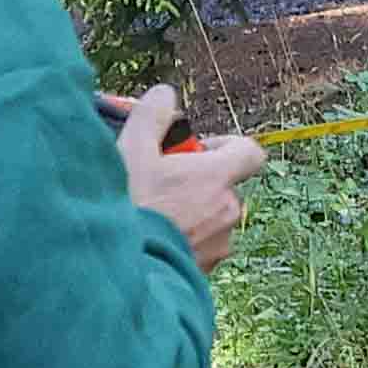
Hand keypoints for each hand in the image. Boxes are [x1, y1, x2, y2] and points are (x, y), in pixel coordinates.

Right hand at [110, 82, 262, 270]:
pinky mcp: (207, 270)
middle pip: (225, 185)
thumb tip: (165, 95)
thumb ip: (152, 115)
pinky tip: (153, 238)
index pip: (250, 152)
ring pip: (212, 217)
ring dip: (190, 211)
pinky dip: (184, 238)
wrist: (118, 273)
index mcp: (216, 178)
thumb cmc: (128, 209)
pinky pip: (202, 245)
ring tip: (152, 213)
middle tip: (161, 183)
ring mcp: (220, 243)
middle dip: (197, 181)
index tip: (195, 151)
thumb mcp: (131, 151)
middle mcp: (228, 210)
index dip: (226, 146)